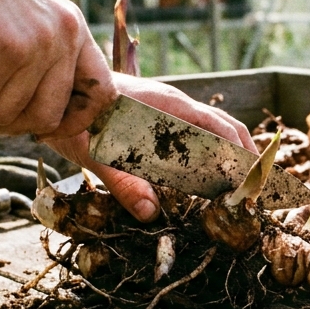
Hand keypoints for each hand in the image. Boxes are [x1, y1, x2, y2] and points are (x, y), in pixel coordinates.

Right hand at [0, 0, 113, 138]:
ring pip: (5, 115)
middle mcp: (63, 35)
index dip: (74, 122)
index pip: (101, 93)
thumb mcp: (18, 19)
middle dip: (4, 123)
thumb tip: (43, 124)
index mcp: (72, 28)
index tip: (38, 129)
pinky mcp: (3, 51)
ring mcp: (36, 44)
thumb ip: (38, 60)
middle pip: (47, 117)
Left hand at [45, 73, 254, 221]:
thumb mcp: (95, 153)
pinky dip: (209, 160)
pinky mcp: (161, 123)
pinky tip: (206, 185)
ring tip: (235, 195)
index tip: (253, 183)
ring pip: (213, 136)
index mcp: (168, 106)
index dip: (243, 154)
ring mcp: (169, 113)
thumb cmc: (74, 118)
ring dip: (228, 162)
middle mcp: (175, 107)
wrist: (55, 93)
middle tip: (252, 197)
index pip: (221, 127)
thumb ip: (123, 183)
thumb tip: (152, 215)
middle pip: (226, 131)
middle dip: (244, 161)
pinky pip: (196, 140)